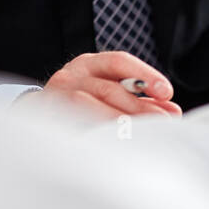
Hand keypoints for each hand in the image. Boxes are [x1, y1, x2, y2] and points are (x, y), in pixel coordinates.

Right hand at [30, 52, 181, 120]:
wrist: (36, 117)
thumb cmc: (81, 102)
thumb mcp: (106, 90)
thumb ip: (138, 98)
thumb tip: (172, 111)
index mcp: (88, 64)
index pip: (118, 62)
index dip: (144, 76)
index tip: (166, 93)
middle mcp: (69, 77)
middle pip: (108, 88)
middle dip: (140, 106)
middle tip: (164, 121)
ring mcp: (55, 98)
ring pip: (88, 105)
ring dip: (120, 122)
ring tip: (144, 135)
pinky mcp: (46, 120)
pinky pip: (72, 126)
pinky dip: (95, 135)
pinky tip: (115, 146)